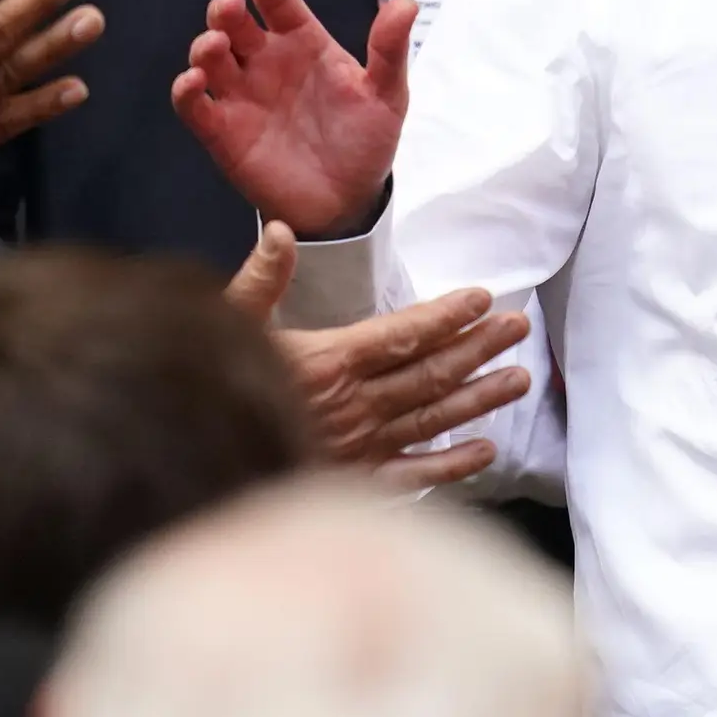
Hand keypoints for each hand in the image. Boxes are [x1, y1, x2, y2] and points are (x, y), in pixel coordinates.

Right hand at [172, 0, 410, 236]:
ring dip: (205, 47)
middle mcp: (267, 62)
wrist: (347, 202)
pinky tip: (193, 83)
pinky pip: (195, 105)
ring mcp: (242, 95)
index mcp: (304, 43)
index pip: (281, 5)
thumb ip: (389, 51)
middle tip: (229, 6)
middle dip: (226, 10)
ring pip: (211, 58)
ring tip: (215, 46)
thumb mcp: (386, 95)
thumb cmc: (364, 141)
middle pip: (236, 24)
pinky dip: (186, 91)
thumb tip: (406, 3)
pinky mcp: (222, 131)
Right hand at [227, 246, 529, 485]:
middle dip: (479, 348)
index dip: (446, 316)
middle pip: (430, 373)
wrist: (197, 468)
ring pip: (433, 419)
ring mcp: (360, 448)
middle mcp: (354, 406)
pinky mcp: (356, 485)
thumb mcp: (225, 326)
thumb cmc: (205, 389)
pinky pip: (414, 476)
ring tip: (519, 379)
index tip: (483, 300)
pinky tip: (484, 452)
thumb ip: (259, 280)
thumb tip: (282, 231)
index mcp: (328, 362)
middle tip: (519, 327)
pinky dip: (451, 465)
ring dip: (480, 399)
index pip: (402, 333)